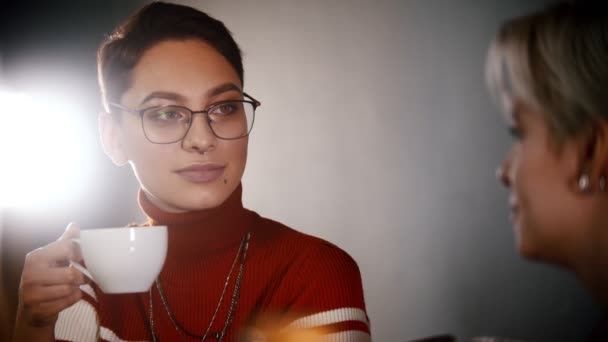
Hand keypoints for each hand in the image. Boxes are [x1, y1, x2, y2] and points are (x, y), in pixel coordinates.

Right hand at [13, 223, 86, 340]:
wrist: (33, 309)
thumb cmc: (46, 279)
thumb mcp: (53, 258)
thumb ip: (65, 242)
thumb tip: (75, 225)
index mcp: (35, 257)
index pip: (67, 248)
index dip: (81, 254)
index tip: (84, 260)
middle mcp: (30, 274)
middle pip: (71, 274)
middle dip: (82, 277)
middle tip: (83, 278)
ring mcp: (32, 293)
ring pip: (69, 289)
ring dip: (77, 289)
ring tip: (74, 287)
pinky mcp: (38, 310)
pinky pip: (67, 302)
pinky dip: (73, 299)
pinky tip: (69, 297)